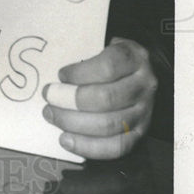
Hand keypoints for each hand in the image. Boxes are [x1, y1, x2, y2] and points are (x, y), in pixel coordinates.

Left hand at [42, 37, 156, 159]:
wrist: (138, 72)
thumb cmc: (110, 58)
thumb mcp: (101, 45)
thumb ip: (84, 55)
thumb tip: (56, 79)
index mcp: (134, 58)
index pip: (108, 67)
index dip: (80, 73)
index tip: (60, 75)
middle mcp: (144, 86)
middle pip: (106, 98)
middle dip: (70, 101)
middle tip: (48, 97)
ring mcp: (144, 112)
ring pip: (109, 124)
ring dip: (73, 123)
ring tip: (51, 115)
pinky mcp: (139, 133)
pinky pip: (116, 147)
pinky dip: (87, 146)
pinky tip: (65, 140)